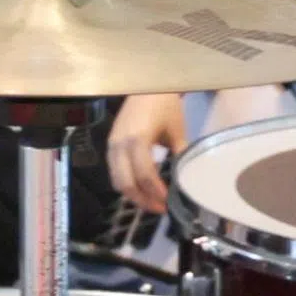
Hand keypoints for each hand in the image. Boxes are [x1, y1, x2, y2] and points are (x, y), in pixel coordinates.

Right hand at [108, 92, 182, 215]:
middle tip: (160, 209)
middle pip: (126, 183)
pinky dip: (127, 184)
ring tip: (151, 202)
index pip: (145, 174)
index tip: (168, 203)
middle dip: (143, 200)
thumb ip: (179, 156)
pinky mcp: (110, 146)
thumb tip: (185, 181)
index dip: (156, 192)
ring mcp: (112, 145)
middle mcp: (120, 144)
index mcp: (138, 139)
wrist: (146, 87)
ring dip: (133, 195)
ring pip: (117, 181)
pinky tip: (142, 189)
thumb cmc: (164, 107)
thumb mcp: (177, 132)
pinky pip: (115, 172)